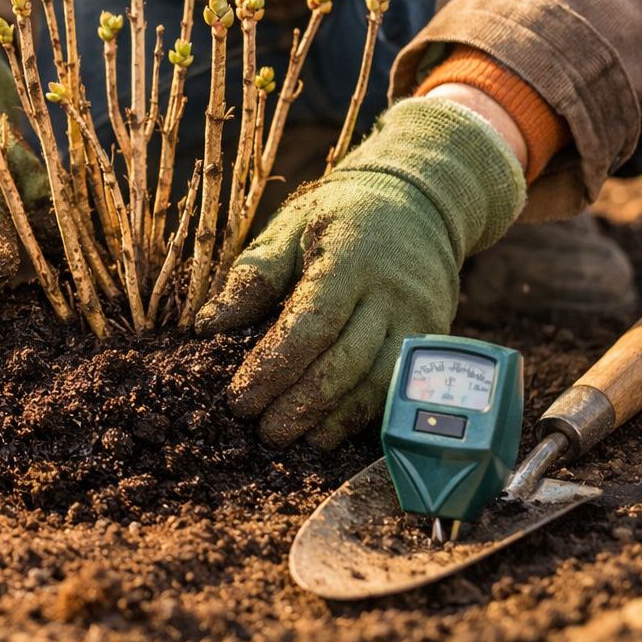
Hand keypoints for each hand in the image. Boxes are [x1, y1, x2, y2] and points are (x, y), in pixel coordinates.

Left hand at [195, 98, 526, 448]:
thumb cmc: (339, 215)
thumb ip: (253, 276)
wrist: (419, 201)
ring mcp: (420, 319)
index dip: (273, 366)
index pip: (311, 323)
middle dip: (300, 404)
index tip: (239, 398)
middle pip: (345, 362)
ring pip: (378, 384)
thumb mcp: (290, 227)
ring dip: (334, 420)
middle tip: (262, 432)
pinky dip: (367, 416)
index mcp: (350, 258)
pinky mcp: (433, 339)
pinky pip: (400, 387)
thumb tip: (209, 325)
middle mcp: (392, 292)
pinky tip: (334, 432)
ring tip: (296, 441)